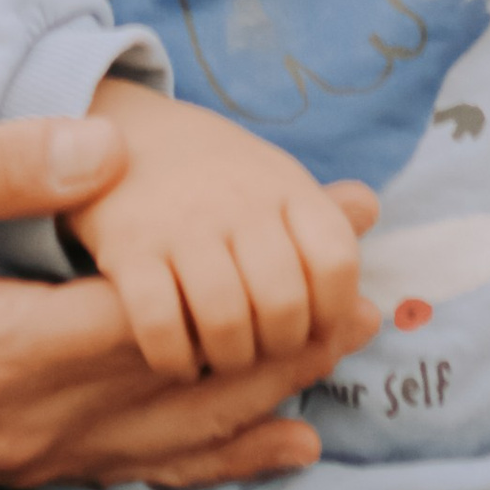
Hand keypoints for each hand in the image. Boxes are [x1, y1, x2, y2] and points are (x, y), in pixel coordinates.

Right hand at [0, 116, 380, 489]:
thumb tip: (103, 152)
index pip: (158, 317)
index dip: (257, 273)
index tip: (330, 221)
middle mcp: (19, 426)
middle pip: (187, 387)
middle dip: (292, 333)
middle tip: (376, 274)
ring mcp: (21, 457)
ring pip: (175, 437)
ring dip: (274, 387)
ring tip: (356, 335)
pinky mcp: (19, 461)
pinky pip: (137, 469)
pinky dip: (220, 455)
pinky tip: (286, 440)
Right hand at [73, 77, 376, 378]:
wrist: (117, 130)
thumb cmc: (209, 173)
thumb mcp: (269, 174)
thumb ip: (318, 206)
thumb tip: (372, 211)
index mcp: (284, 185)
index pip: (336, 261)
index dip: (333, 310)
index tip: (313, 325)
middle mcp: (238, 202)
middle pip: (283, 304)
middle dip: (277, 348)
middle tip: (260, 350)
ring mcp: (181, 224)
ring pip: (226, 323)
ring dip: (227, 359)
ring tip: (219, 359)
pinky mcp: (128, 248)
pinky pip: (160, 326)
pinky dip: (175, 358)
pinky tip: (177, 358)